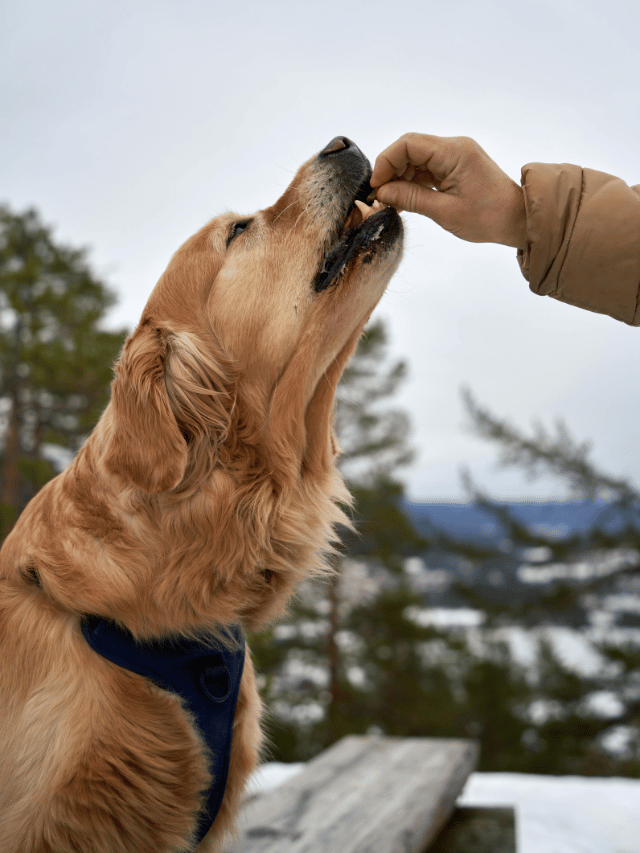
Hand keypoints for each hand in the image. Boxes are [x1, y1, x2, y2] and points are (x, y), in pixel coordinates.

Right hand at [370, 133, 526, 248]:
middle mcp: (454, 147)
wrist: (518, 220)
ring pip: (417, 159)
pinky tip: (405, 199)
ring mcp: (455, 156)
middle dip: (391, 170)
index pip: (408, 143)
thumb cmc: (488, 217)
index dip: (387, 161)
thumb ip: (411, 198)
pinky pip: (427, 168)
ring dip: (401, 178)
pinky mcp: (456, 166)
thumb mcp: (445, 212)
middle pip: (411, 148)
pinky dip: (413, 182)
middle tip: (380, 196)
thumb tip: (382, 192)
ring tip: (392, 202)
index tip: (376, 185)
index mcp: (454, 151)